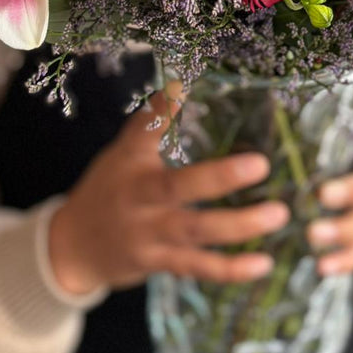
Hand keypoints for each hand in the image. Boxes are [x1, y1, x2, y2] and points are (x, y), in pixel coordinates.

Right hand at [48, 88, 289, 296]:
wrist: (74, 248)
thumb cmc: (107, 189)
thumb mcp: (121, 154)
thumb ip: (150, 124)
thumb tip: (180, 83)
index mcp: (131, 170)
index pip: (144, 138)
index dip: (160, 116)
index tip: (183, 88)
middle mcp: (140, 204)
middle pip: (179, 191)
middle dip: (220, 179)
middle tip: (262, 164)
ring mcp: (150, 237)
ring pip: (196, 233)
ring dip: (239, 227)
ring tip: (278, 216)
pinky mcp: (161, 264)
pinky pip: (198, 268)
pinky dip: (230, 269)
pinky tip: (262, 264)